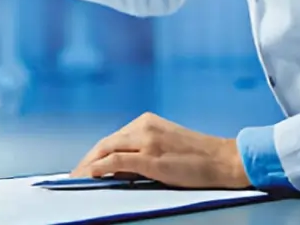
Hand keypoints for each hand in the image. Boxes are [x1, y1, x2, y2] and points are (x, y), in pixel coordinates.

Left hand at [72, 113, 250, 189]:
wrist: (224, 159)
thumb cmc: (199, 158)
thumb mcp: (166, 147)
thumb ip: (143, 152)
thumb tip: (118, 170)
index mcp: (146, 122)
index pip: (113, 138)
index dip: (96, 154)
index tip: (85, 166)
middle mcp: (143, 126)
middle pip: (105, 143)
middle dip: (88, 160)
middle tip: (74, 175)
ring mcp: (147, 140)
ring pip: (106, 150)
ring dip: (89, 166)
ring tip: (77, 179)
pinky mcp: (151, 157)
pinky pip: (117, 161)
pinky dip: (100, 167)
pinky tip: (91, 175)